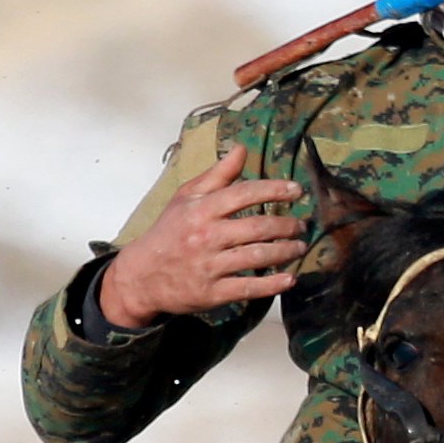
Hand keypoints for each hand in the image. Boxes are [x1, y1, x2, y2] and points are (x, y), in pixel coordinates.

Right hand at [97, 145, 308, 326]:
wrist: (142, 275)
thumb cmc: (169, 231)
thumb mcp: (186, 198)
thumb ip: (217, 175)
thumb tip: (242, 149)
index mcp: (201, 209)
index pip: (244, 194)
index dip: (274, 190)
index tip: (297, 190)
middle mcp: (206, 235)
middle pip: (257, 227)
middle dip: (286, 225)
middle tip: (301, 225)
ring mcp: (210, 265)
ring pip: (257, 256)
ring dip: (285, 251)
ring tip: (299, 246)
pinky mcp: (213, 292)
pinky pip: (249, 287)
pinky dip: (273, 284)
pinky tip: (290, 279)